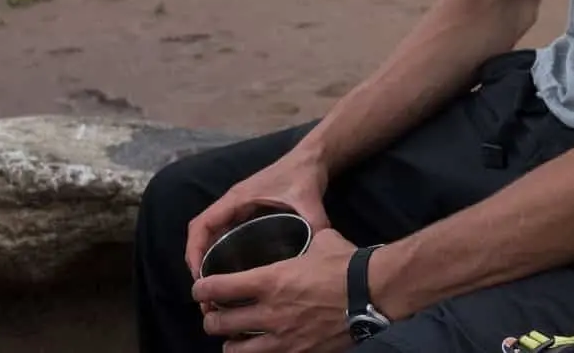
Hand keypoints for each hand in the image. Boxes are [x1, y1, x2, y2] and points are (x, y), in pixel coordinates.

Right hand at [184, 151, 330, 282]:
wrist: (311, 158)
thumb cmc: (304, 175)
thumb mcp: (310, 202)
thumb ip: (314, 226)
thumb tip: (317, 256)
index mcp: (238, 199)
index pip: (202, 224)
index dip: (194, 251)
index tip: (199, 276)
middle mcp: (232, 202)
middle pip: (200, 231)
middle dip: (197, 259)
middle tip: (206, 289)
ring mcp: (238, 206)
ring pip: (210, 232)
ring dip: (205, 255)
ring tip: (213, 285)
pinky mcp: (246, 210)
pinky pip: (223, 230)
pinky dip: (217, 248)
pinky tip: (229, 270)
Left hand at [193, 226, 356, 352]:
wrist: (374, 293)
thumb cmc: (345, 262)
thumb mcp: (318, 241)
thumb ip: (300, 242)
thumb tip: (302, 233)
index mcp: (269, 281)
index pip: (217, 288)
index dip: (201, 288)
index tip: (200, 286)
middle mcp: (269, 313)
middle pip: (218, 324)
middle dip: (210, 318)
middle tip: (213, 312)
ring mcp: (282, 339)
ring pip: (235, 350)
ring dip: (229, 342)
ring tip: (233, 336)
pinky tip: (261, 348)